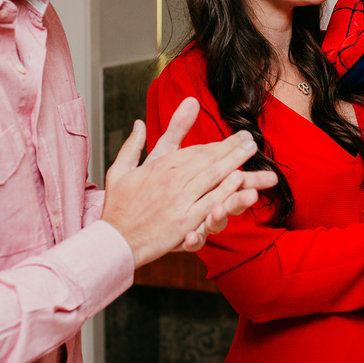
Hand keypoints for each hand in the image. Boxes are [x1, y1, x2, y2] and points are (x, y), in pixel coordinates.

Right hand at [102, 98, 269, 265]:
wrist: (113, 240)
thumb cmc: (117, 207)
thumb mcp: (121, 169)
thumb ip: (134, 144)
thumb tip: (138, 122)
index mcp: (158, 167)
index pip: (194, 151)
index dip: (217, 144)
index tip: (234, 137)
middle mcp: (170, 180)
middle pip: (206, 159)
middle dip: (231, 147)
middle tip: (249, 138)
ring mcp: (179, 201)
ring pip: (211, 177)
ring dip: (233, 162)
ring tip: (250, 151)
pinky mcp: (184, 222)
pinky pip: (207, 202)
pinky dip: (223, 190)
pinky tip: (237, 180)